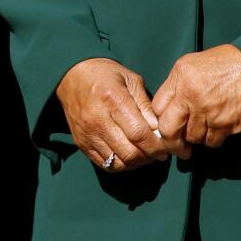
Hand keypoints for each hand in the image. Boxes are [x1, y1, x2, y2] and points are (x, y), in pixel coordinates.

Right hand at [56, 57, 175, 170]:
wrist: (72, 75)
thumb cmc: (106, 75)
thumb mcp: (131, 80)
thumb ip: (145, 105)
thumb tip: (159, 129)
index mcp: (112, 99)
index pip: (138, 133)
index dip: (156, 145)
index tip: (167, 146)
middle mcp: (97, 119)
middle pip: (129, 152)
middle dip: (149, 156)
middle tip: (159, 152)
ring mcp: (87, 134)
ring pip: (118, 163)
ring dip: (137, 163)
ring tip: (145, 154)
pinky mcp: (81, 144)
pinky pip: (105, 164)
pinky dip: (121, 165)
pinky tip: (130, 155)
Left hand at [152, 44, 240, 149]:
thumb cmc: (232, 61)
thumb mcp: (196, 62)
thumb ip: (178, 83)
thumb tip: (169, 108)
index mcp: (182, 76)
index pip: (157, 107)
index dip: (160, 119)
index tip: (166, 125)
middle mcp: (191, 95)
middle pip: (168, 130)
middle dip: (171, 141)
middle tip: (178, 146)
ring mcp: (209, 112)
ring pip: (193, 138)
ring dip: (198, 137)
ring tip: (207, 126)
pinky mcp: (226, 125)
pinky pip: (212, 142)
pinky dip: (214, 138)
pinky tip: (220, 126)